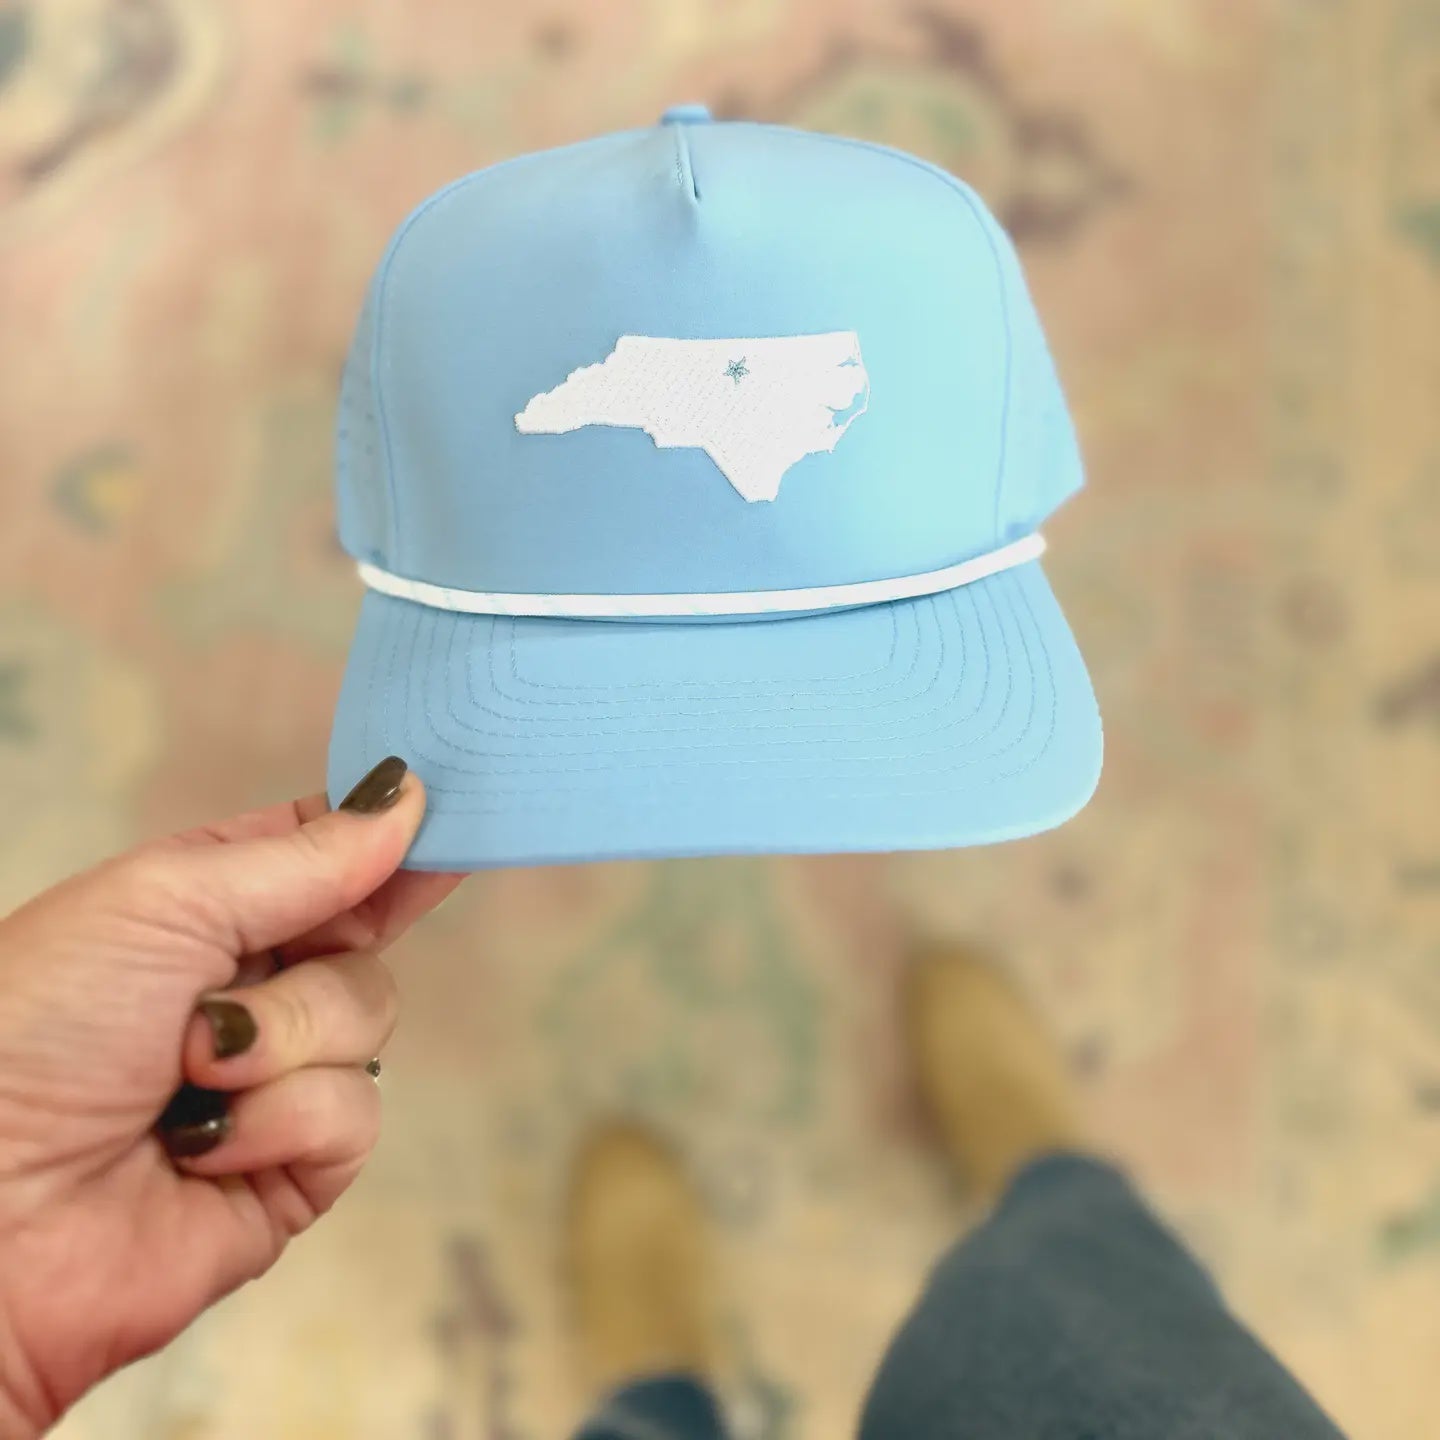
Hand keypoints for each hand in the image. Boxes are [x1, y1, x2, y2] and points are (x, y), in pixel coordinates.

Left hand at [0, 757, 461, 1436]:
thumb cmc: (35, 1026)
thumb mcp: (166, 902)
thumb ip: (306, 856)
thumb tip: (407, 797)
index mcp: (213, 908)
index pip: (334, 856)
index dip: (388, 842)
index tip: (439, 823)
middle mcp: (253, 988)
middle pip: (369, 941)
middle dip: (306, 972)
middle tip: (220, 1001)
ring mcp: (278, 1079)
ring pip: (373, 1022)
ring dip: (282, 1047)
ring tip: (190, 1081)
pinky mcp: (296, 1167)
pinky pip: (356, 1116)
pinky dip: (281, 1124)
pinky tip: (203, 1147)